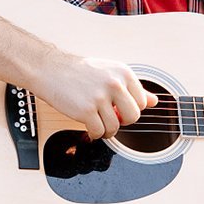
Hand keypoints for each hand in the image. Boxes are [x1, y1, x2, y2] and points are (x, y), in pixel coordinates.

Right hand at [32, 52, 157, 139]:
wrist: (50, 69)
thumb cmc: (78, 71)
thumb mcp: (109, 72)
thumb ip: (132, 87)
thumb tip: (154, 101)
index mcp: (123, 72)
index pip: (142, 102)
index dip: (130, 109)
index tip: (119, 108)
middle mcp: (114, 83)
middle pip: (133, 117)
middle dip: (122, 121)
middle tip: (110, 117)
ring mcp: (100, 97)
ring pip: (115, 127)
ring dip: (106, 130)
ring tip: (97, 122)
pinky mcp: (86, 110)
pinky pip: (99, 132)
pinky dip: (94, 134)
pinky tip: (88, 126)